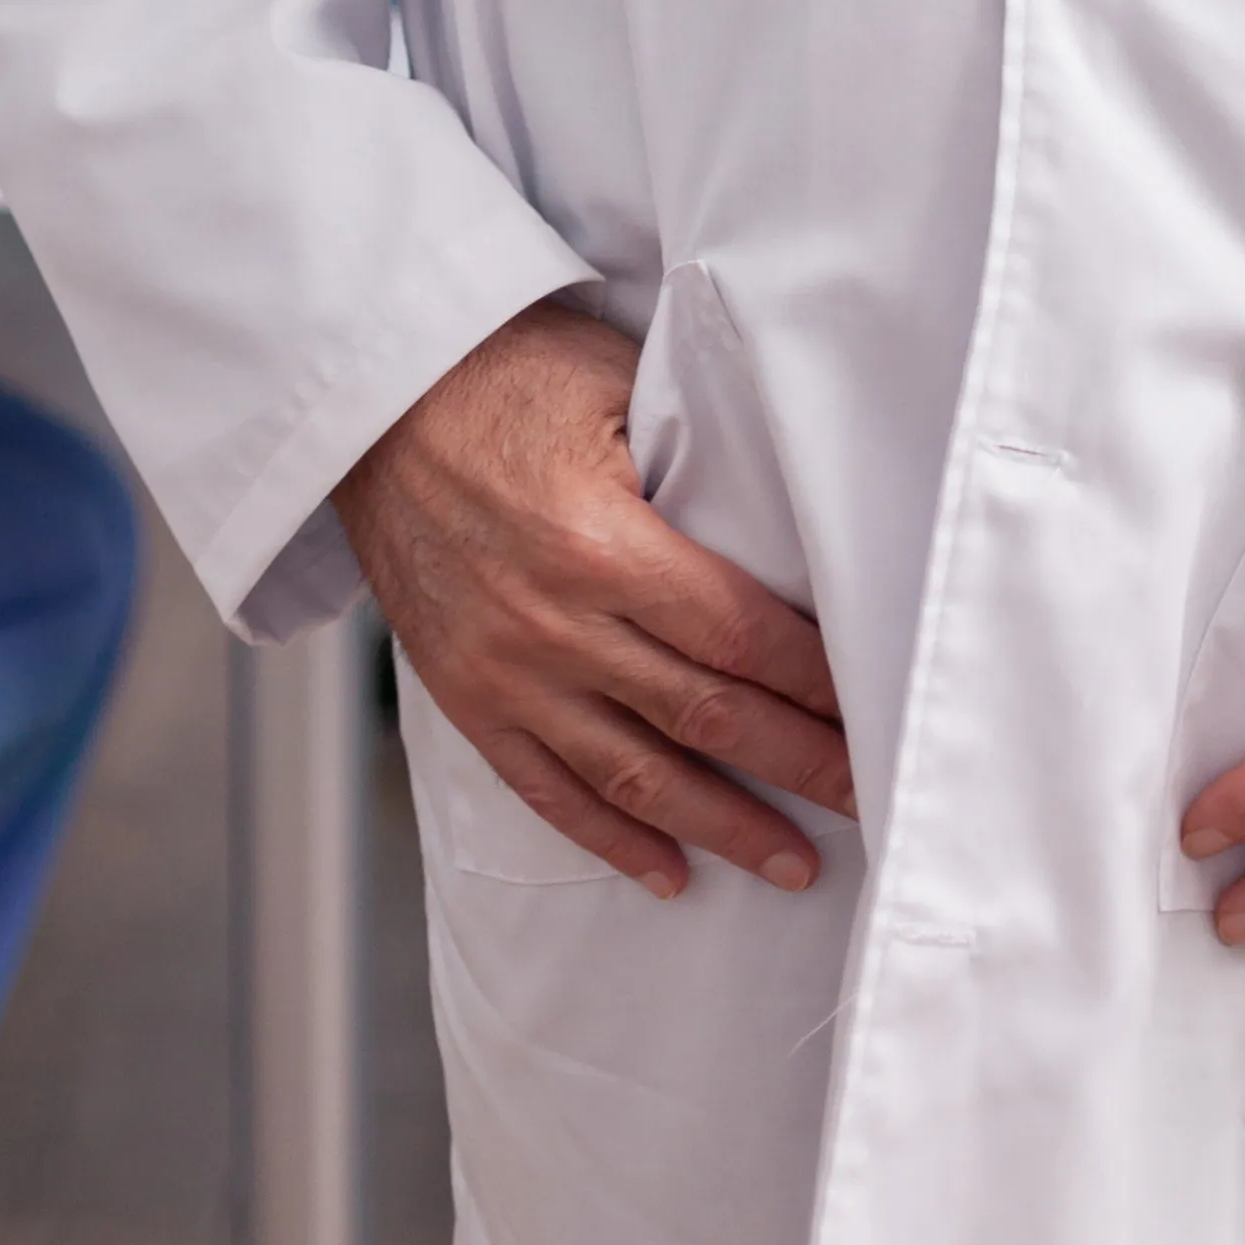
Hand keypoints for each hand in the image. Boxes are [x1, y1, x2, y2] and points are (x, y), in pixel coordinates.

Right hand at [336, 302, 856, 900]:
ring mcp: (505, 674)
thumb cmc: (503, 371)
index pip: (738, 635)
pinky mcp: (466, 698)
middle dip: (799, 766)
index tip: (876, 710)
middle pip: (706, 715)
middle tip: (870, 804)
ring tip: (793, 865)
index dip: (814, 683)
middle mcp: (555, 624)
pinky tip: (670, 873)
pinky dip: (611, 840)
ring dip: (723, 826)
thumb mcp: (613, 379)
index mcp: (601, 542)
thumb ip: (693, 449)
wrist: (369, 404)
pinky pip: (547, 790)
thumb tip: (790, 501)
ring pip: (635, 776)